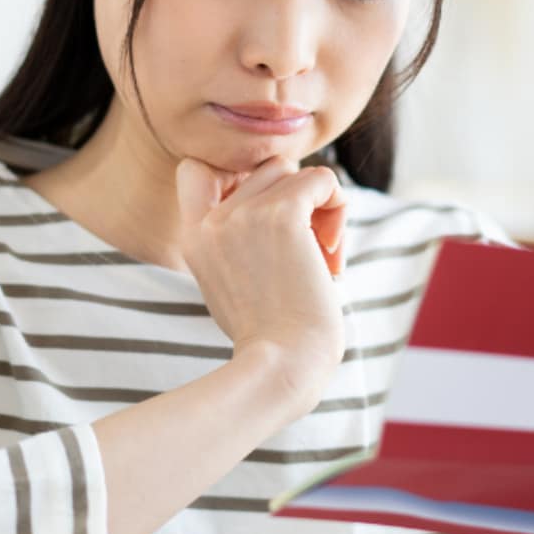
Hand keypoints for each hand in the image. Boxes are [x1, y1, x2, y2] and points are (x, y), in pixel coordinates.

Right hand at [175, 155, 347, 409]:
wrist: (284, 364)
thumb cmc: (270, 336)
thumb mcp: (232, 283)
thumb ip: (236, 240)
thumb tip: (279, 198)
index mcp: (195, 237)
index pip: (196, 170)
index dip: (236, 178)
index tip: (265, 217)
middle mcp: (214, 220)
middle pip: (264, 169)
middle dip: (293, 199)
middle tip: (309, 248)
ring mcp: (245, 214)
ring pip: (296, 172)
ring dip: (319, 208)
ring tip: (324, 255)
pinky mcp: (283, 215)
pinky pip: (322, 179)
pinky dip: (338, 207)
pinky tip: (333, 254)